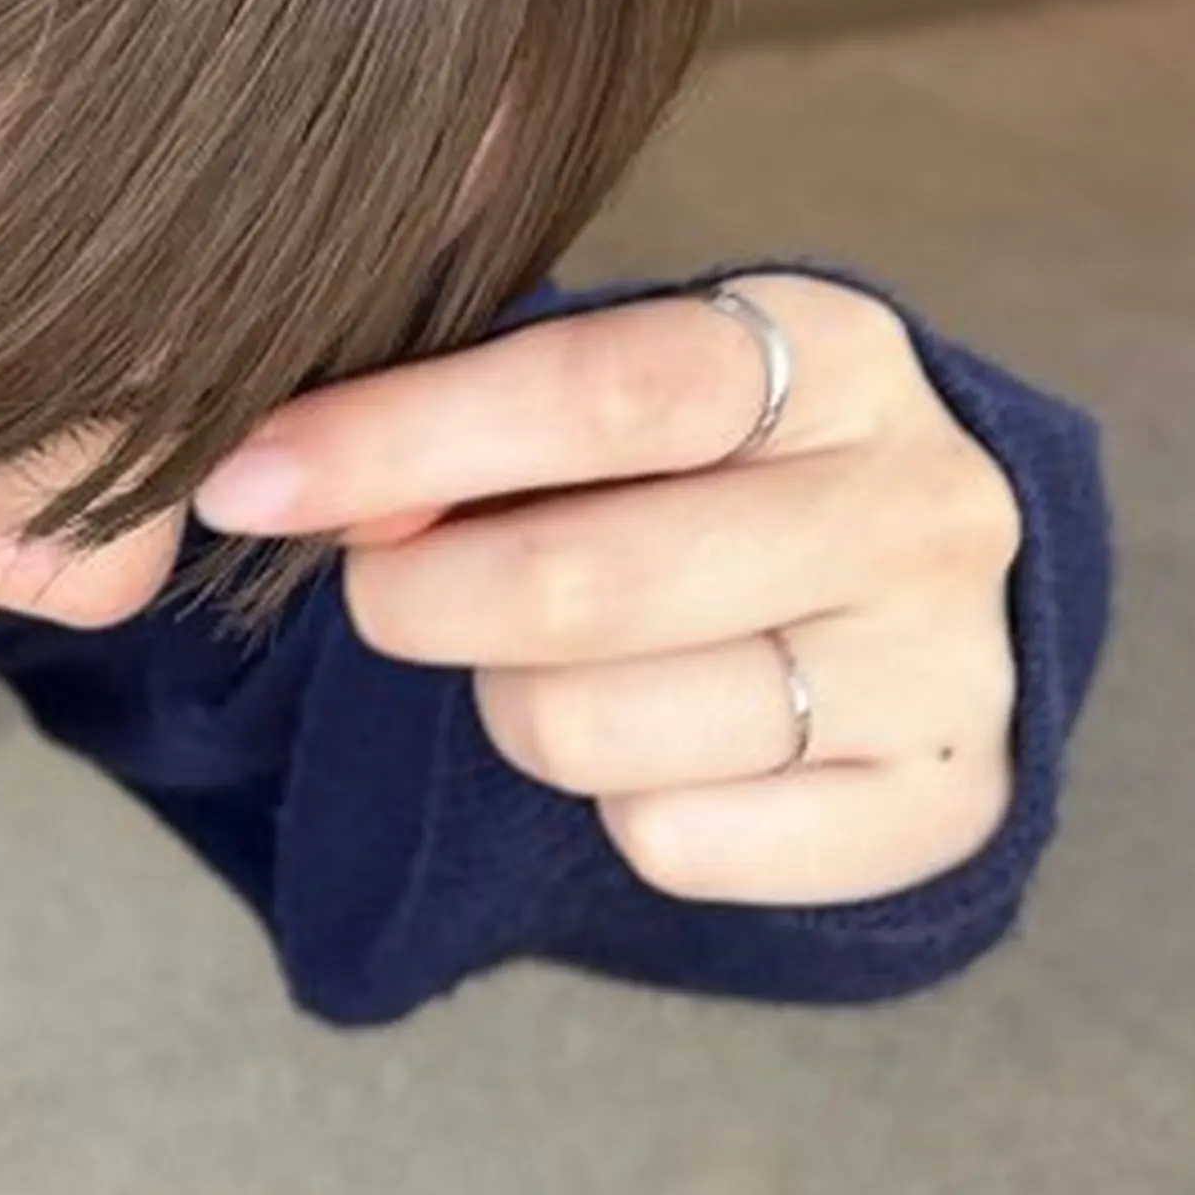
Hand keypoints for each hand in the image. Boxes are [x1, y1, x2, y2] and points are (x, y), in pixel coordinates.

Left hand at [197, 276, 1024, 906]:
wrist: (932, 601)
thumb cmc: (721, 468)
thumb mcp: (627, 391)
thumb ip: (473, 410)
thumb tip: (300, 482)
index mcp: (833, 352)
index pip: (599, 390)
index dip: (399, 440)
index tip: (253, 481)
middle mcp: (915, 508)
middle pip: (584, 584)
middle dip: (418, 597)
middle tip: (382, 588)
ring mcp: (942, 671)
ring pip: (596, 731)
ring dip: (510, 701)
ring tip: (547, 657)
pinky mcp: (936, 815)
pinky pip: (670, 842)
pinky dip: (614, 802)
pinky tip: (652, 738)